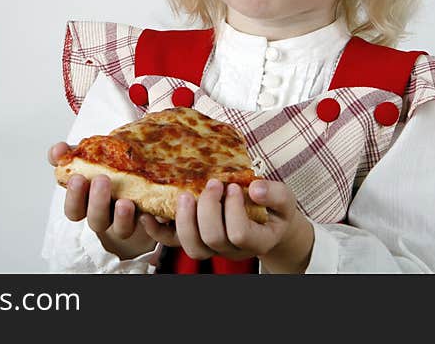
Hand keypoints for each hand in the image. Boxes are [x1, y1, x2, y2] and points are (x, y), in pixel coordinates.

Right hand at [48, 142, 156, 259]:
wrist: (139, 177)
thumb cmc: (107, 170)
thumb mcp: (86, 159)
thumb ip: (68, 155)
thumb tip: (57, 150)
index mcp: (88, 204)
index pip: (74, 209)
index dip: (74, 196)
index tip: (77, 177)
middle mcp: (106, 216)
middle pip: (96, 220)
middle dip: (97, 202)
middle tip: (101, 180)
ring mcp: (127, 220)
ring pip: (121, 228)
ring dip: (122, 216)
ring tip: (125, 202)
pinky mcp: (149, 219)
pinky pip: (151, 229)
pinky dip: (151, 222)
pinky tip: (149, 211)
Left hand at [140, 179, 313, 272]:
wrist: (267, 224)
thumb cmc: (274, 210)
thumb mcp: (285, 199)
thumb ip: (275, 194)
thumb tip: (255, 187)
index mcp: (257, 241)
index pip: (239, 233)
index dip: (233, 209)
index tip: (233, 186)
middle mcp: (232, 250)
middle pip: (212, 239)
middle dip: (208, 208)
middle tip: (212, 183)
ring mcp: (212, 247)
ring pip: (192, 246)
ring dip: (184, 219)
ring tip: (186, 195)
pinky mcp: (195, 239)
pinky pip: (172, 242)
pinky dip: (158, 230)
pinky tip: (149, 213)